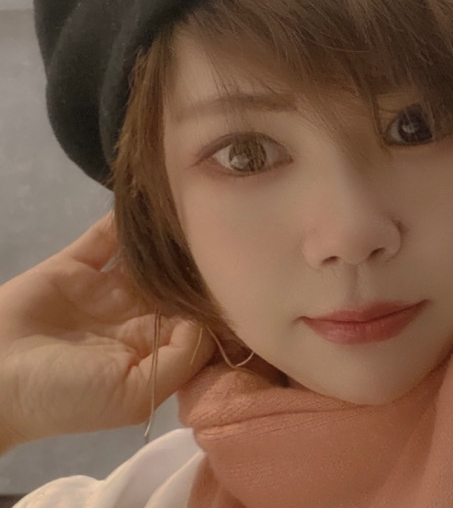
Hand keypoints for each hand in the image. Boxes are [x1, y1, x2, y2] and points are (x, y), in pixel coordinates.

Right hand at [0, 212, 214, 446]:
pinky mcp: (75, 267)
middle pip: (173, 281)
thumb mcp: (132, 395)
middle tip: (226, 227)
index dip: (215, 298)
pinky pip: (105, 237)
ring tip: (193, 208)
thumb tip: (210, 318)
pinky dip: (123, 220)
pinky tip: (149, 200)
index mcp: (151, 348)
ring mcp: (104, 289)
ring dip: (164, 238)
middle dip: (196, 260)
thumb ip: (179, 358)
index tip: (242, 271)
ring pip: (144, 256)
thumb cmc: (66, 395)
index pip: (195, 317)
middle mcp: (133, 317)